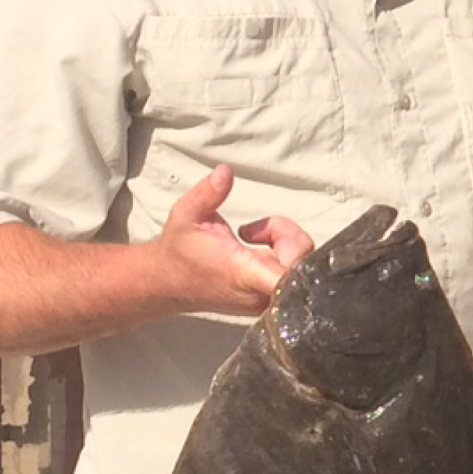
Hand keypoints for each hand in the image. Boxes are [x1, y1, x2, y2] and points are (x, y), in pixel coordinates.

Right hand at [158, 165, 312, 313]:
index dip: (296, 252)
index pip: (287, 277)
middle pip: (303, 260)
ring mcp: (266, 301)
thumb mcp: (188, 213)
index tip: (279, 235)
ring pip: (301, 267)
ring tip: (252, 240)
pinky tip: (258, 253)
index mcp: (243, 272)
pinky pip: (294, 275)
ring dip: (283, 244)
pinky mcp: (270, 302)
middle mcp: (260, 293)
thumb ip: (208, 193)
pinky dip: (283, 256)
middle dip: (286, 234)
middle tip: (255, 230)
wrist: (169, 282)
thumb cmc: (180, 250)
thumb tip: (226, 172)